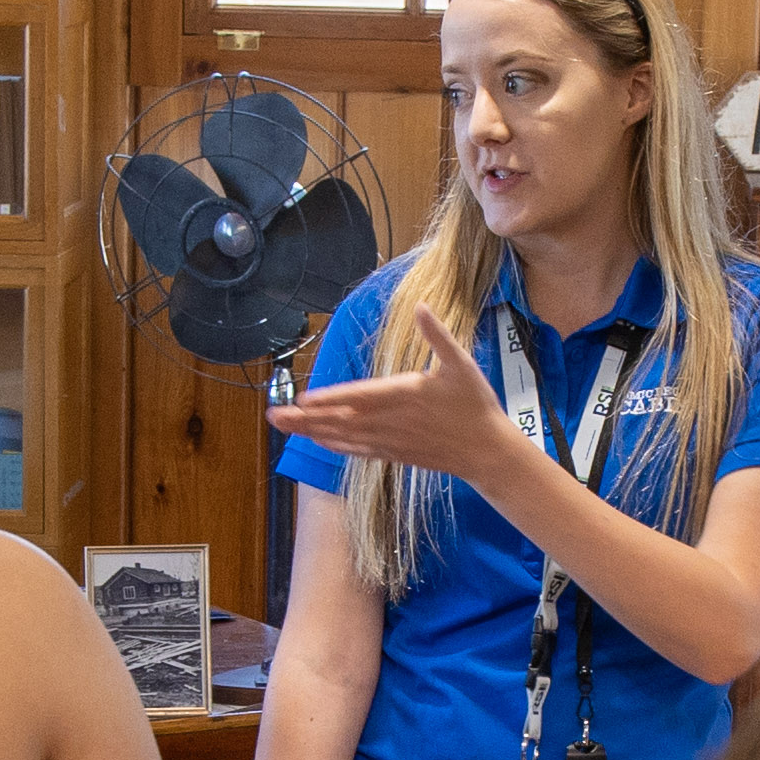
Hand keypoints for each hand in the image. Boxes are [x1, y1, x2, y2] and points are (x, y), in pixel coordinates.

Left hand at [265, 326, 522, 489]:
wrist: (486, 451)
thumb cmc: (475, 405)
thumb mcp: (462, 364)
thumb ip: (439, 335)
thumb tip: (421, 306)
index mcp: (404, 395)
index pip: (359, 396)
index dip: (330, 399)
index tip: (303, 399)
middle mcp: (390, 421)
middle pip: (340, 419)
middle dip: (305, 418)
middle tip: (273, 416)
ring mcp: (389, 440)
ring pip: (342, 436)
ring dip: (310, 431)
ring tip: (282, 426)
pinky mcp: (392, 453)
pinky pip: (356, 450)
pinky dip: (334, 445)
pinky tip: (317, 441)